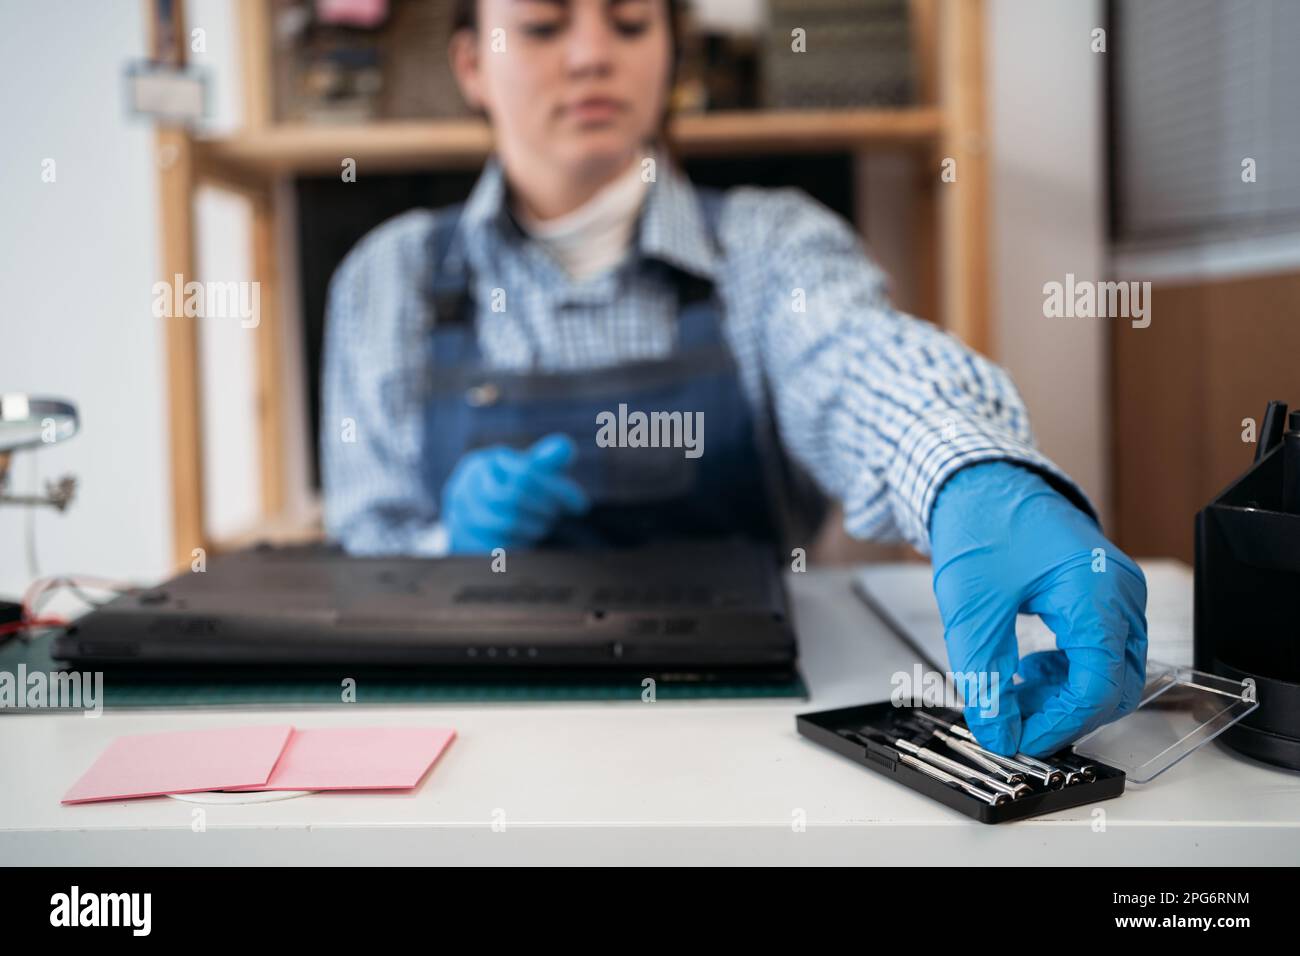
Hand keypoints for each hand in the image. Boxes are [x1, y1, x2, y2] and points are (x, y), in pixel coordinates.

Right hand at [441, 433, 589, 553]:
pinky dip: (520, 544)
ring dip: (534, 527)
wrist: (468, 517)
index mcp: (481, 464)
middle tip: (556, 514)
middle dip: (545, 507)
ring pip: (508, 522)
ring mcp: (459, 515)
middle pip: (515, 497)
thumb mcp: (524, 469)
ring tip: (542, 526)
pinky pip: (498, 546)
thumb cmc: (504, 487)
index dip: (557, 490)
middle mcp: (464, 486)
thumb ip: (545, 460)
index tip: (581, 505)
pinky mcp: (460, 542)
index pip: (526, 473)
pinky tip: (527, 540)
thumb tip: (565, 447)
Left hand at [929, 460, 1147, 756]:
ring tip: (1013, 692)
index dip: (1059, 721)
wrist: (981, 480)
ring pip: (1112, 672)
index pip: (1099, 683)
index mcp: (1095, 590)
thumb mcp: (971, 605)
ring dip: (1065, 695)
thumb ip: (984, 674)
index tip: (1017, 738)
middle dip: (1063, 712)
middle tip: (1011, 721)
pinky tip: (1028, 670)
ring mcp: (1118, 593)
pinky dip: (1069, 672)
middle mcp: (1121, 592)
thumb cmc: (982, 523)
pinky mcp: (1105, 596)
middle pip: (1115, 684)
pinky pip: (1103, 651)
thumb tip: (997, 732)